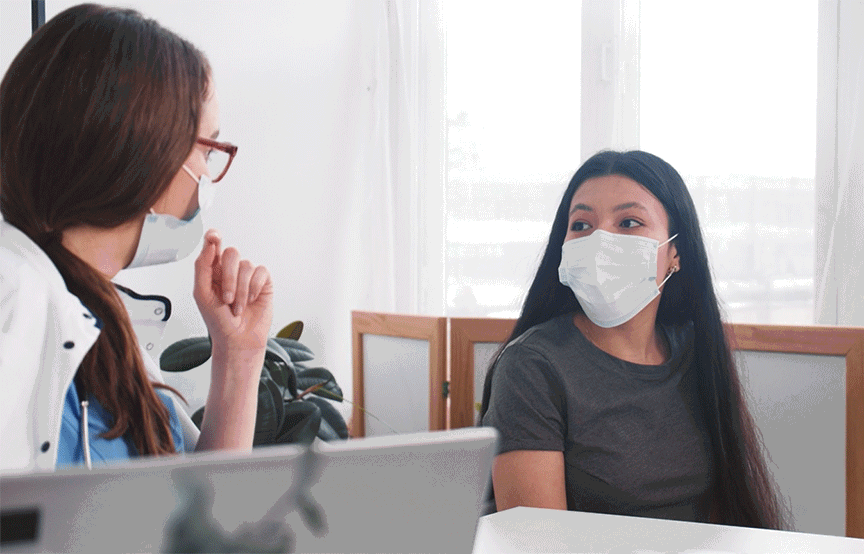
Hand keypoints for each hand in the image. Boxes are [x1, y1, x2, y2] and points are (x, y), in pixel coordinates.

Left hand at [193, 229, 273, 355]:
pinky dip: (254, 288)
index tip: (214, 236)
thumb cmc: (217, 320)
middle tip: (226, 298)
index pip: (213, 245)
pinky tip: (251, 300)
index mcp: (213, 270)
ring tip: (237, 307)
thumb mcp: (201, 294)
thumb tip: (209, 245)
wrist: (237, 339)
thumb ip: (202, 266)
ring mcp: (248, 275)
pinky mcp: (263, 282)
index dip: (214, 237)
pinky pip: (261, 272)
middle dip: (228, 277)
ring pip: (246, 266)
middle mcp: (230, 269)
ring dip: (241, 290)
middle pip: (232, 253)